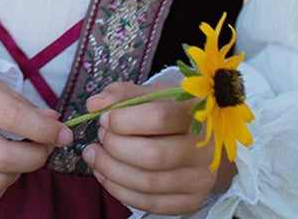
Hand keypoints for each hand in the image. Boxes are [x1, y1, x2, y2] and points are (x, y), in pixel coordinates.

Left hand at [80, 81, 224, 214]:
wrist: (200, 142)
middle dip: (116, 148)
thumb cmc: (169, 112)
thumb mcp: (149, 94)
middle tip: (99, 138)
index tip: (104, 118)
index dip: (124, 120)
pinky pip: (151, 204)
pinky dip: (121, 191)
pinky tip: (106, 176)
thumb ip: (120, 94)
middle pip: (153, 155)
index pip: (160, 118)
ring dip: (112, 171)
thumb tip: (94, 105)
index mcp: (194, 113)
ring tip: (95, 156)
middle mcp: (202, 149)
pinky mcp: (191, 202)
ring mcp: (199, 179)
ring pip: (149, 183)